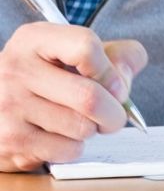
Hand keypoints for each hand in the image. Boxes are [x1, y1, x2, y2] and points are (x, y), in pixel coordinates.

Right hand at [0, 24, 147, 172]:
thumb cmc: (43, 77)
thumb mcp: (71, 53)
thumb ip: (114, 55)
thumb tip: (126, 79)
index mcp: (34, 40)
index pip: (86, 47)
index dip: (112, 71)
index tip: (116, 86)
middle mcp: (17, 70)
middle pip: (90, 97)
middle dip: (114, 113)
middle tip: (113, 116)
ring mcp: (10, 107)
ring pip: (81, 128)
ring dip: (91, 131)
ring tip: (77, 122)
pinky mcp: (11, 141)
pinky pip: (66, 151)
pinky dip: (73, 148)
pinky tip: (58, 136)